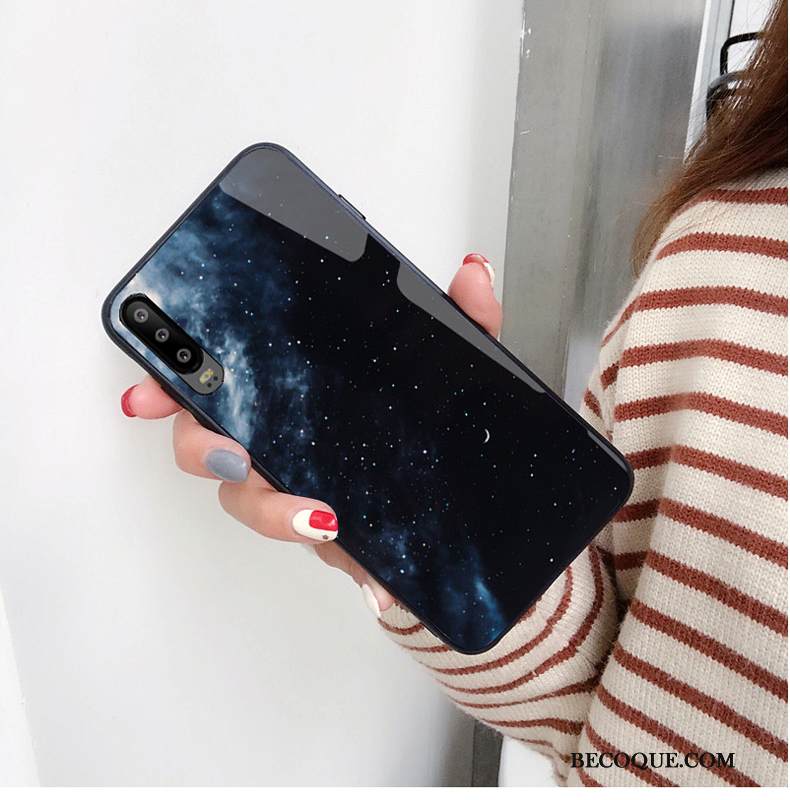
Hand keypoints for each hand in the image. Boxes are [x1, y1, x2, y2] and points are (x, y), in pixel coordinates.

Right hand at [120, 253, 501, 615]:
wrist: (464, 491)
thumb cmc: (432, 418)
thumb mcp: (451, 363)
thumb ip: (461, 317)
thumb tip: (473, 272)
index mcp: (287, 391)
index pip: (215, 381)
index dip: (169, 385)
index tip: (148, 393)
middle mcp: (276, 439)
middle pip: (209, 447)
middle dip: (206, 451)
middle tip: (238, 456)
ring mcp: (296, 487)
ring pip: (249, 504)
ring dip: (274, 513)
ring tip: (320, 519)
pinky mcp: (329, 532)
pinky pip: (320, 550)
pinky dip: (347, 566)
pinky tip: (375, 581)